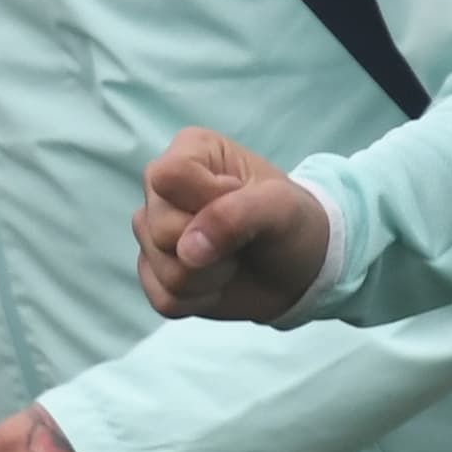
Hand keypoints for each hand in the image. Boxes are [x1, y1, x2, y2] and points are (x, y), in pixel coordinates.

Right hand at [138, 129, 327, 321]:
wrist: (298, 269)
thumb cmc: (290, 223)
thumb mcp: (281, 207)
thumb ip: (236, 215)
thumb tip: (187, 250)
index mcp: (190, 151)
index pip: (167, 176)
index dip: (205, 199)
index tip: (240, 198)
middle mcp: (162, 190)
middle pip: (160, 228)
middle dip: (211, 247)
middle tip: (242, 239)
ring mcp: (153, 232)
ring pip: (162, 269)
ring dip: (210, 277)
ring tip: (233, 259)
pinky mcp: (155, 274)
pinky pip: (163, 298)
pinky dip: (200, 299)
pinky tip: (218, 282)